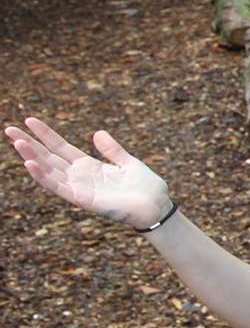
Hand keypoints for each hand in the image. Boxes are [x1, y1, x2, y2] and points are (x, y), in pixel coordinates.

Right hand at [6, 118, 172, 228]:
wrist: (157, 207)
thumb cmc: (145, 188)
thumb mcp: (128, 162)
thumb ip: (112, 149)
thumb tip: (97, 133)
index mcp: (88, 166)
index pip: (60, 147)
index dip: (45, 134)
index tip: (30, 120)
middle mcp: (79, 176)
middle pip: (48, 157)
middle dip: (29, 143)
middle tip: (9, 129)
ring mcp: (79, 188)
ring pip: (48, 170)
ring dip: (32, 157)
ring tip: (17, 142)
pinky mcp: (82, 199)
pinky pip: (58, 187)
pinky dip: (43, 176)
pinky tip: (30, 163)